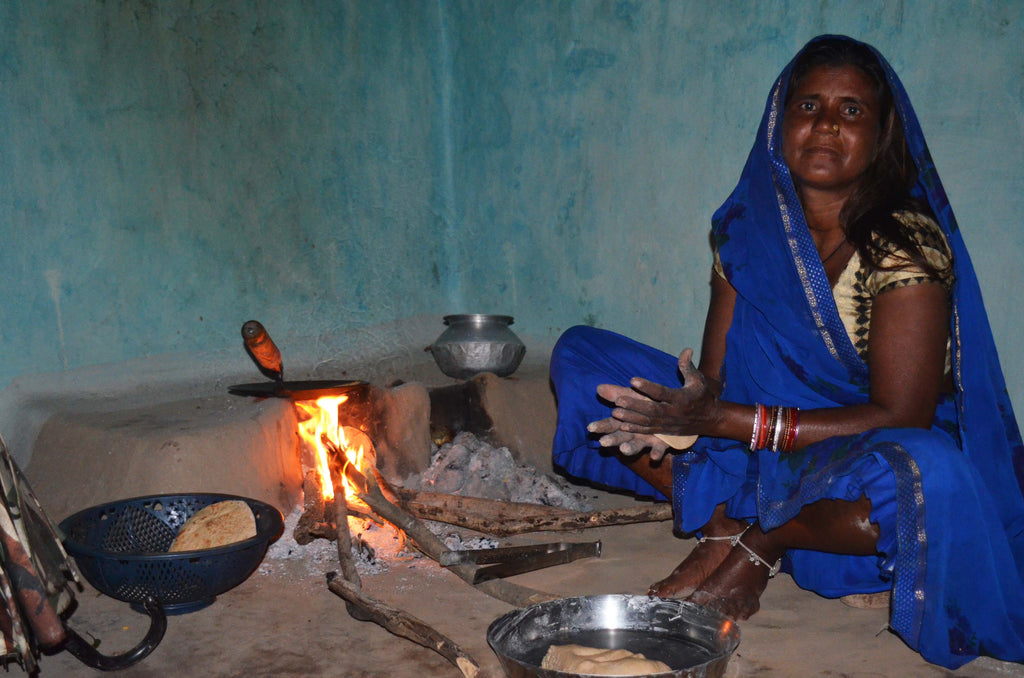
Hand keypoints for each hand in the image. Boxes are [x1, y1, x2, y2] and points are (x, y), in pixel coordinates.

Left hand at [587, 348, 720, 460]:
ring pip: (648, 422)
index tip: (632, 380)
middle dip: (634, 405)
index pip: (662, 392)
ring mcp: (669, 423)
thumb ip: (688, 366)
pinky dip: (636, 429)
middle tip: (618, 400)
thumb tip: (686, 349)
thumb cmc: (702, 396)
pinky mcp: (665, 431)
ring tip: (615, 412)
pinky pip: (649, 431)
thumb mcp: (698, 380)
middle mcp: (674, 412)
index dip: (647, 387)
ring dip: (631, 418)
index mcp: (681, 398)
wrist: (711, 420)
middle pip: (652, 410)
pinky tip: (622, 426)